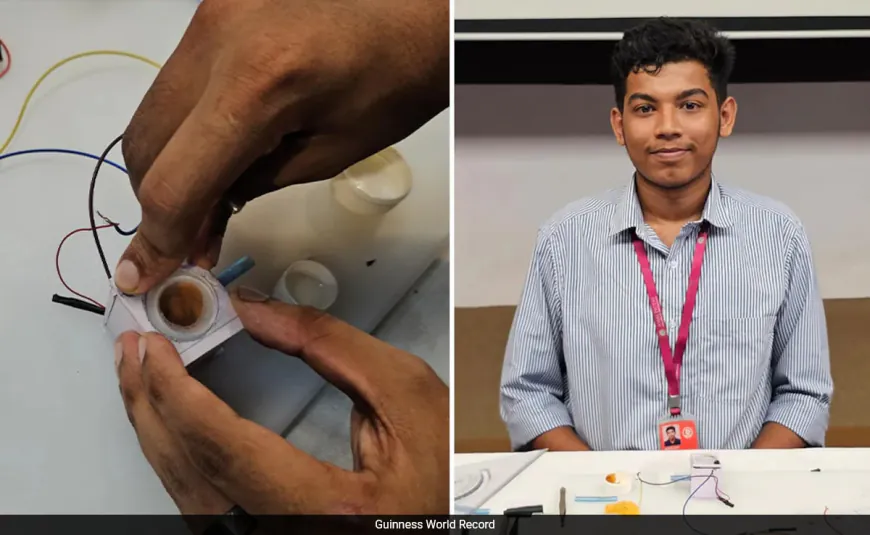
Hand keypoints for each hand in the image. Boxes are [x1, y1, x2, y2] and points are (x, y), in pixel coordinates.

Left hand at [113, 287, 449, 517]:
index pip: (228, 449)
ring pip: (185, 489)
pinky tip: (169, 415)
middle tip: (134, 349)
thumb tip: (257, 309)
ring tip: (140, 372)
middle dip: (150, 404)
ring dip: (155, 425)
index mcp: (327, 509)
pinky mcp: (263, 531)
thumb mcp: (407, 394)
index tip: (156, 348)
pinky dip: (177, 449)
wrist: (445, 515)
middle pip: (190, 472)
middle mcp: (287, 534)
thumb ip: (331, 345)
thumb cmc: (437, 470)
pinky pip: (200, 495)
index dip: (181, 394)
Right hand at [116, 0, 448, 293]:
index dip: (158, 238)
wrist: (413, 12)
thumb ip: (254, 184)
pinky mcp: (211, 12)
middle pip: (145, 146)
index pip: (176, 179)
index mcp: (256, 84)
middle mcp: (215, 42)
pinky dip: (185, 127)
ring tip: (209, 202)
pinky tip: (216, 153)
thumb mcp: (331, 152)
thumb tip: (199, 218)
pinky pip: (175, 84)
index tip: (148, 275)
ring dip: (168, 166)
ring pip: (151, 114)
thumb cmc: (396, 81)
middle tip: (192, 241)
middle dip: (160, 204)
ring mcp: (207, 20)